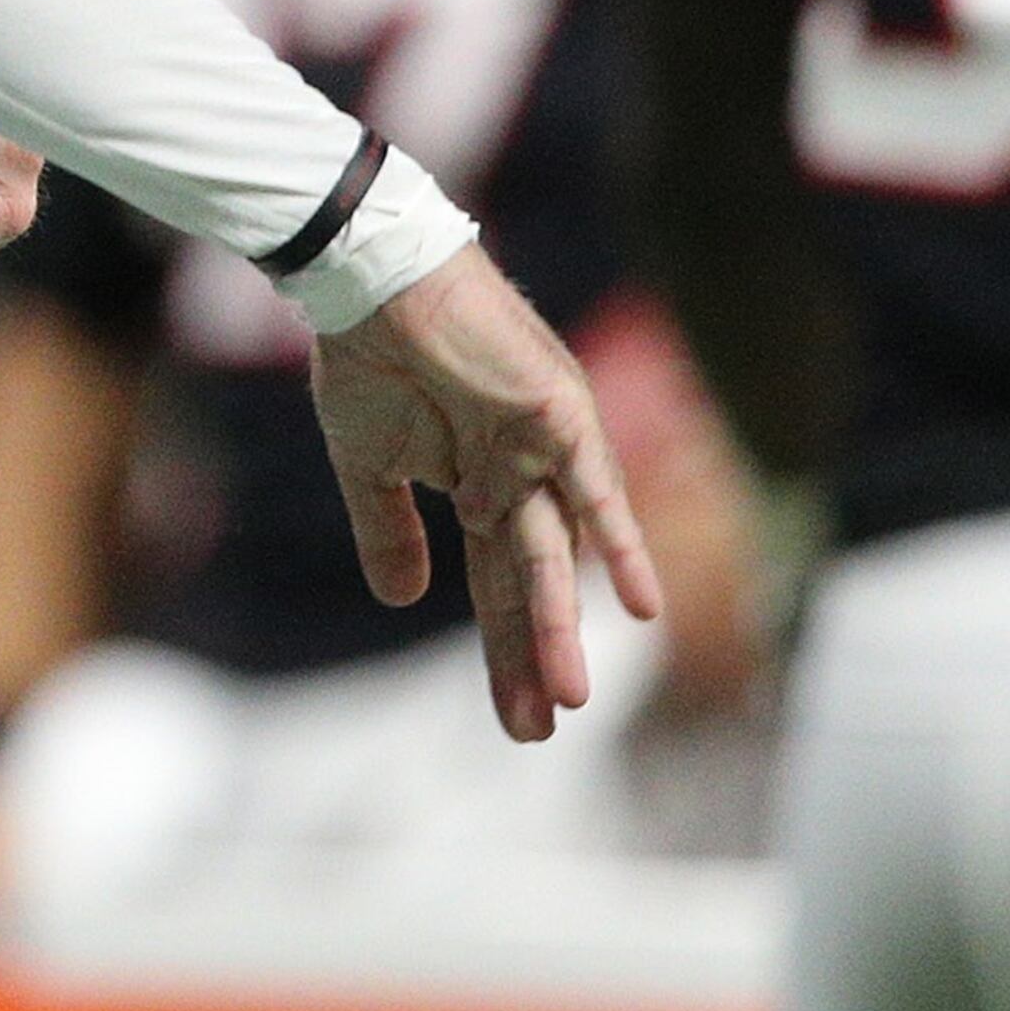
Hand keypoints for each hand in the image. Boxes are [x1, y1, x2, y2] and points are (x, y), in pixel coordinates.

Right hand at [309, 243, 664, 741]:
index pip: (496, 587)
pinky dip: (619, 543)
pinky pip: (595, 489)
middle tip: (538, 730)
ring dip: (562, 622)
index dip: (505, 654)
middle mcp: (519, 475)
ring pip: (554, 551)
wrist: (371, 281)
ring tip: (568, 696)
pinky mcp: (556, 416)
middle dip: (533, 655)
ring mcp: (541, 447)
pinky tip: (642, 605)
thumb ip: (389, 533)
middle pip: (530, 583)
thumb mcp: (368, 465)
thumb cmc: (367, 358)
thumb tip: (403, 605)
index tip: (517, 722)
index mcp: (478, 486)